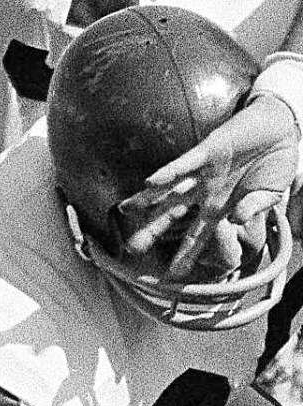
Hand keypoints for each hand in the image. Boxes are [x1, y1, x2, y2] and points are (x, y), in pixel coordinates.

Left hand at [118, 95, 298, 278]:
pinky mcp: (207, 151)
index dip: (185, 256)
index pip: (197, 237)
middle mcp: (204, 192)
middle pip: (172, 214)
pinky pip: (184, 164)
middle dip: (152, 230)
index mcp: (219, 207)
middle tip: (132, 248)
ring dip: (148, 199)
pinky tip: (151, 182)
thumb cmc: (274, 164)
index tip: (171, 276)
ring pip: (169, 189)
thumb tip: (237, 219)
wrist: (281, 130)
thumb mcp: (270, 194)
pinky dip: (169, 173)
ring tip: (125, 209)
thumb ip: (255, 208)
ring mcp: (202, 172)